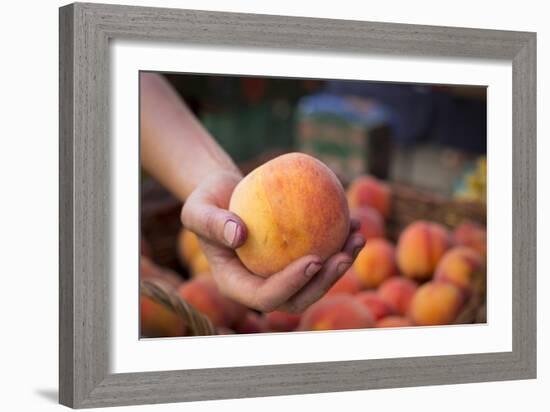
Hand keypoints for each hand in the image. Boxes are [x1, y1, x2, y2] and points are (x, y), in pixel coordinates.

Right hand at [181, 170, 364, 313]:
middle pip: (297, 299)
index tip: (314, 259)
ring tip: (358, 236)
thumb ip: (212, 222)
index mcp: (236, 284)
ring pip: (315, 281)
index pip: (265, 297)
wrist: (224, 193)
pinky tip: (354, 219)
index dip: (291, 286)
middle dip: (325, 283)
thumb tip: (239, 235)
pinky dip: (339, 241)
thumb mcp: (197, 207)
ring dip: (341, 264)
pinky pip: (320, 254)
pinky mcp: (294, 257)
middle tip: (343, 255)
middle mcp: (260, 285)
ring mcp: (279, 273)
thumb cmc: (207, 199)